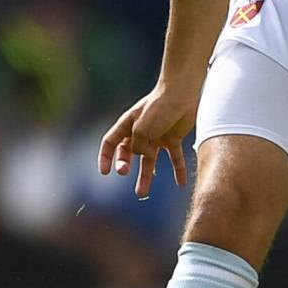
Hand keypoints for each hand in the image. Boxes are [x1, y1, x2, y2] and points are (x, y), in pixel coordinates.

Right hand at [98, 84, 199, 199]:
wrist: (183, 94)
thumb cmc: (159, 107)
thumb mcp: (142, 128)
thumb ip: (138, 146)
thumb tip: (143, 157)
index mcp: (127, 125)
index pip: (110, 142)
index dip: (105, 157)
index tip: (104, 172)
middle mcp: (140, 132)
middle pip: (128, 153)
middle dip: (124, 165)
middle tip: (125, 173)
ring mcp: (157, 136)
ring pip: (149, 161)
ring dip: (145, 176)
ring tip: (141, 193)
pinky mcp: (174, 138)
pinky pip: (174, 158)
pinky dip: (178, 171)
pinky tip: (180, 184)